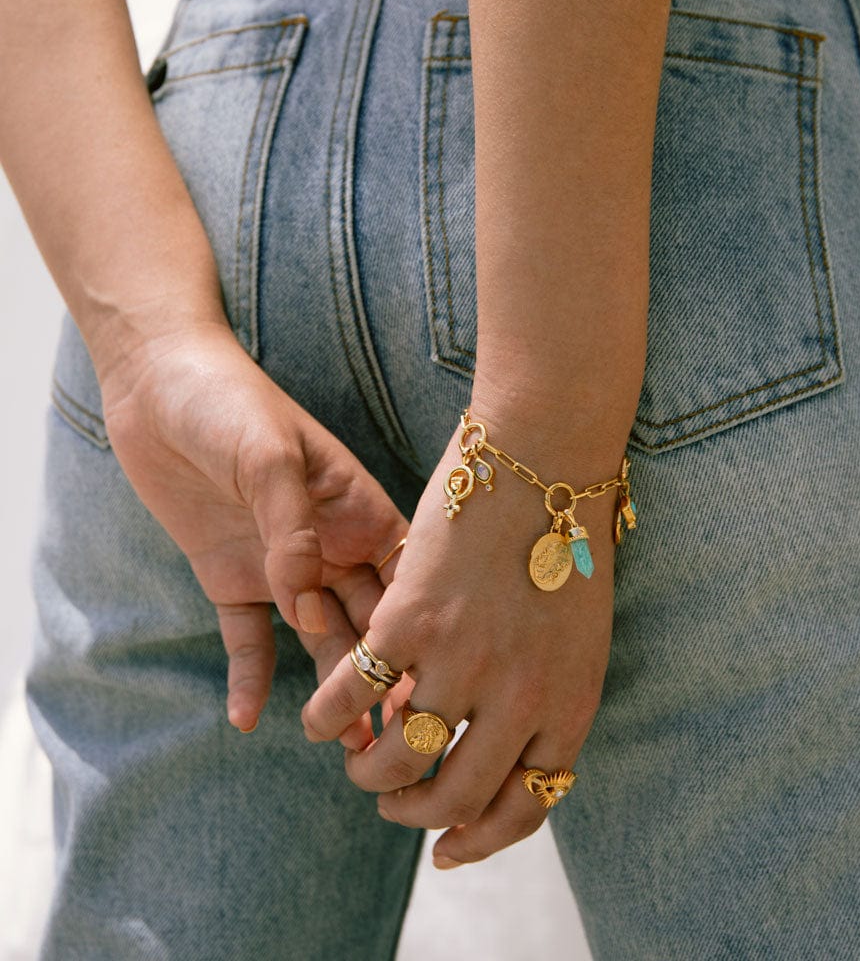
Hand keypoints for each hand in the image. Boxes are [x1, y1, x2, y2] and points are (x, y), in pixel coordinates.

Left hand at [98, 320, 409, 733]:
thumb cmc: (230, 401)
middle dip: (383, 676)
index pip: (404, 580)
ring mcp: (284, 567)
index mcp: (361, 511)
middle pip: (369, 622)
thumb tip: (305, 604)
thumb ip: (293, 529)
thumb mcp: (271, 453)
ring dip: (331, 690)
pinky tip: (247, 719)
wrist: (158, 383)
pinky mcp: (234, 578)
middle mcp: (333, 546)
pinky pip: (249, 637)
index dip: (421, 630)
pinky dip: (249, 676)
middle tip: (394, 737)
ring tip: (344, 745)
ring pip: (319, 640)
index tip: (432, 684)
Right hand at [300, 417, 617, 865]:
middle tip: (392, 805)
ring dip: (368, 774)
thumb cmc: (568, 538)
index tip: (449, 850)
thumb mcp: (580, 636)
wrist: (548, 457)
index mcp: (569, 704)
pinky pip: (350, 695)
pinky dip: (325, 718)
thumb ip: (547, 697)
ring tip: (358, 763)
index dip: (481, 840)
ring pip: (397, 759)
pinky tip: (319, 718)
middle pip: (453, 797)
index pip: (525, 806)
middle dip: (415, 816)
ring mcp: (463, 661)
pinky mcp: (410, 621)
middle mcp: (519, 699)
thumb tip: (506, 749)